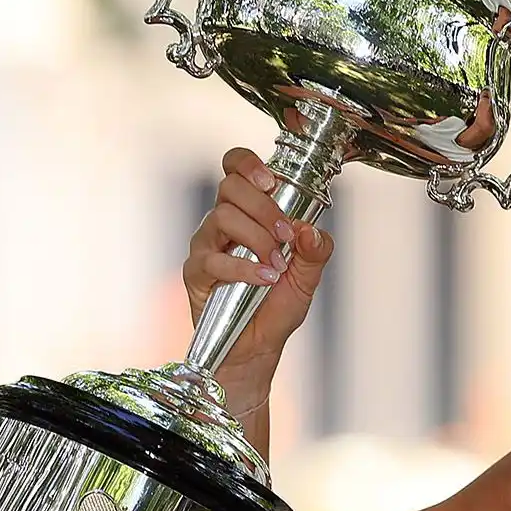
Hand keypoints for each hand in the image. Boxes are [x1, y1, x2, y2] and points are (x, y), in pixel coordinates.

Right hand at [182, 148, 336, 405]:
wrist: (259, 347)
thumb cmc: (277, 307)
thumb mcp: (308, 276)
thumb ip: (315, 249)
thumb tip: (310, 229)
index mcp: (248, 212)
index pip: (235, 168)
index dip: (248, 164)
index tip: (270, 182)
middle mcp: (223, 222)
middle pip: (229, 186)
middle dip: (265, 208)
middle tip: (286, 235)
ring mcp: (206, 245)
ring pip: (223, 217)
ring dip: (257, 238)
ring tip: (277, 266)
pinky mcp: (195, 272)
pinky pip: (213, 259)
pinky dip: (243, 268)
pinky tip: (264, 279)